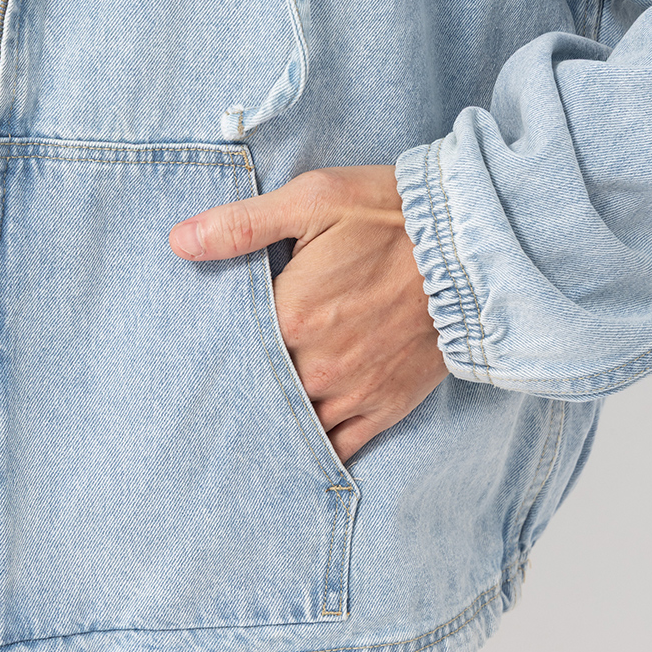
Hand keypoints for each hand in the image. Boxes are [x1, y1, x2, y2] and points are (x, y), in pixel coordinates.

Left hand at [168, 165, 447, 462]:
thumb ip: (241, 225)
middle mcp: (317, 365)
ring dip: (272, 425)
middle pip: (259, 392)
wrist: (473, 246)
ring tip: (244, 431)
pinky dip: (315, 450)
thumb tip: (179, 242)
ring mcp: (352, 392)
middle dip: (239, 392)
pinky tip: (294, 452)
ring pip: (294, 426)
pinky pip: (340, 446)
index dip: (215, 351)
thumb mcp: (313, 199)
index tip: (194, 360)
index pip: (233, 348)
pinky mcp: (385, 407)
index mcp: (291, 316)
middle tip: (205, 406)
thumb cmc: (391, 215)